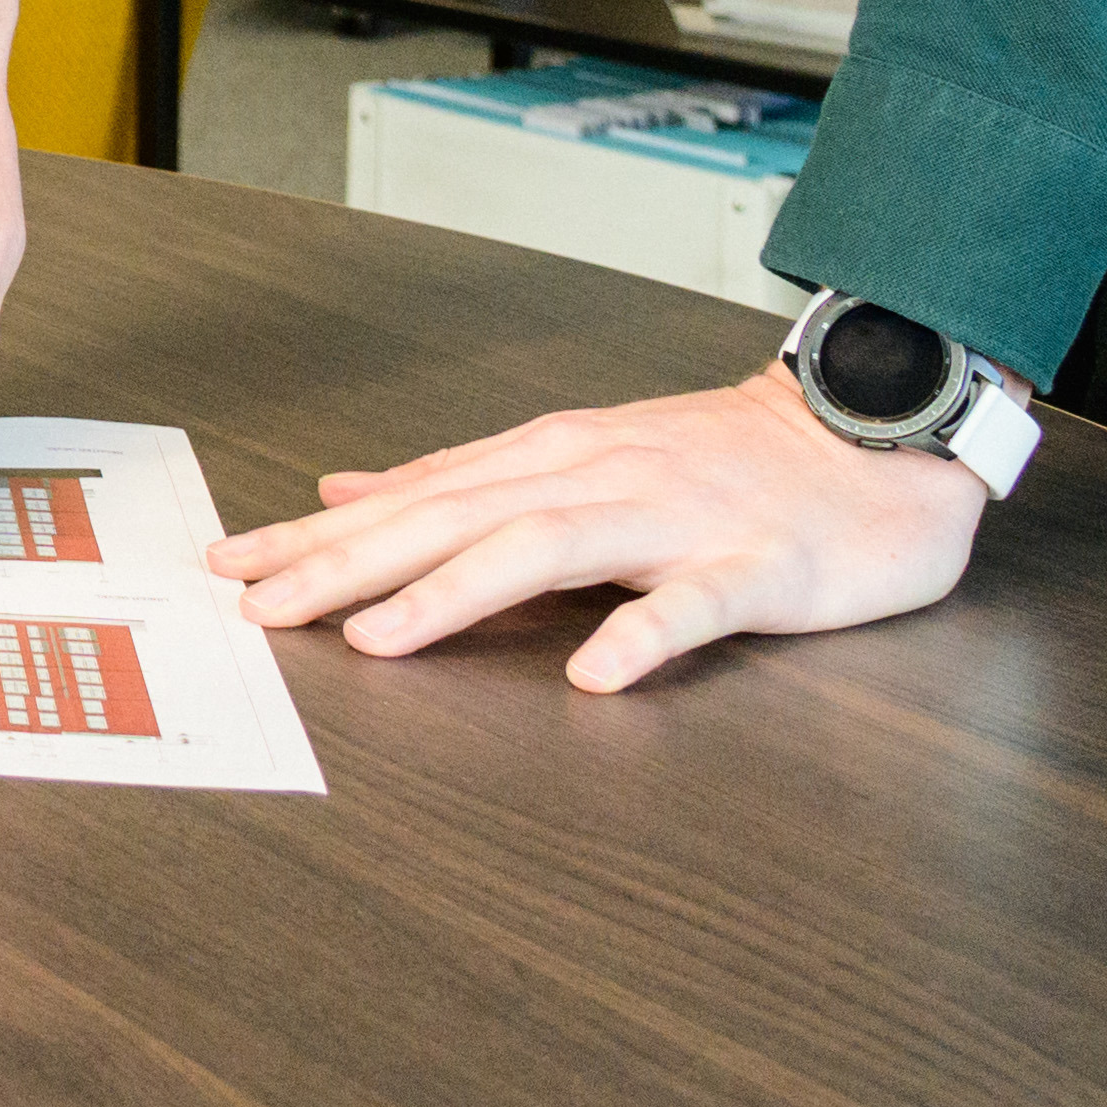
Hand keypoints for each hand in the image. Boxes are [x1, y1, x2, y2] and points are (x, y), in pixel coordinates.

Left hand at [201, 366, 987, 690]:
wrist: (873, 434)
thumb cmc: (723, 462)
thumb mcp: (578, 458)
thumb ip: (464, 481)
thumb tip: (345, 493)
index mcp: (551, 458)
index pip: (414, 498)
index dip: (320, 539)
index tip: (233, 570)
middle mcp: (598, 476)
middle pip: (454, 519)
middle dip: (351, 567)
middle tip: (263, 610)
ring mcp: (677, 518)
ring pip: (549, 549)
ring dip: (457, 591)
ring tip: (379, 640)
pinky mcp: (759, 565)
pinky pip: (695, 604)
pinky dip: (641, 633)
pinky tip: (596, 672)